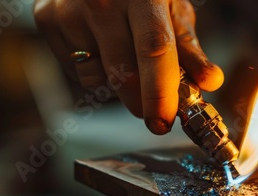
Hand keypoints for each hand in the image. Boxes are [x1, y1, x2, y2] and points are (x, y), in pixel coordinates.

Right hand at [34, 0, 223, 133]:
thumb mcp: (172, 10)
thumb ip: (189, 49)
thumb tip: (210, 83)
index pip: (154, 50)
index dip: (159, 92)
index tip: (164, 121)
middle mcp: (102, 1)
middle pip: (122, 74)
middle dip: (142, 103)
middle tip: (155, 111)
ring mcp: (69, 10)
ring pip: (98, 78)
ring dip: (117, 86)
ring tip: (125, 56)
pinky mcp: (47, 19)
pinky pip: (77, 70)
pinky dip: (95, 72)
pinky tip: (100, 47)